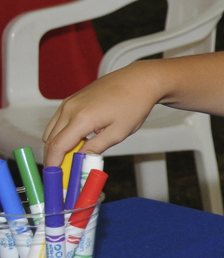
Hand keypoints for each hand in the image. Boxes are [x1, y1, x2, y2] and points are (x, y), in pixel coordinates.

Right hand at [41, 64, 159, 165]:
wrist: (138, 81)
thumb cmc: (133, 105)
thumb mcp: (118, 132)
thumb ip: (97, 147)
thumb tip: (81, 160)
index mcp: (81, 118)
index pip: (58, 146)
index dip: (53, 163)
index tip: (54, 177)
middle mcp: (70, 108)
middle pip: (50, 139)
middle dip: (53, 157)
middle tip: (63, 172)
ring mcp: (69, 102)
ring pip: (51, 130)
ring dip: (56, 146)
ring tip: (71, 159)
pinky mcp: (72, 99)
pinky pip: (58, 121)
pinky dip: (61, 134)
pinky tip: (76, 142)